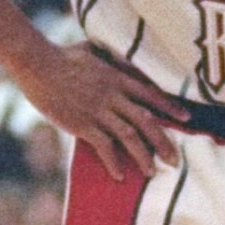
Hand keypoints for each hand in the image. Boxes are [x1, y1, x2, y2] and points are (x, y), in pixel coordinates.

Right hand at [18, 44, 184, 179]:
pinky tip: (119, 174)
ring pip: (130, 136)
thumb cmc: (62, 55)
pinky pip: (104, 146)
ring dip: (143, 156)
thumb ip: (109, 57)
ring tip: (151, 171)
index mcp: (118, 78)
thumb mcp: (92, 50)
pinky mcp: (82, 124)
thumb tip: (118, 51)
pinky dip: (113, 162)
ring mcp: (98, 111)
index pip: (152, 95)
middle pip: (146, 121)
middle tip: (175, 160)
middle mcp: (113, 96)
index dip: (170, 108)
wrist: (38, 64)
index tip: (186, 118)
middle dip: (163, 142)